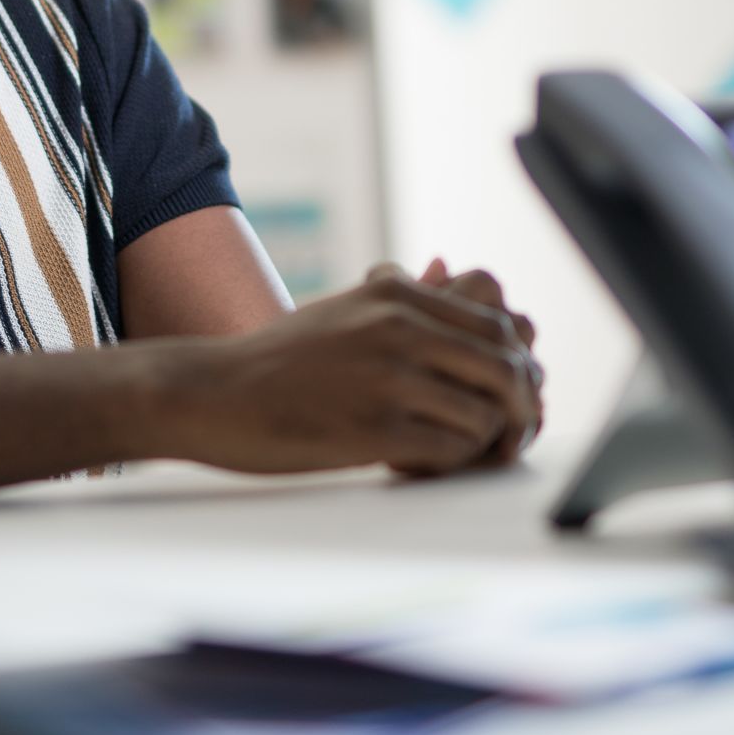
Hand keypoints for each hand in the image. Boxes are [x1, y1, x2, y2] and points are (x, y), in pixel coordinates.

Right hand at [150, 264, 542, 477]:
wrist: (213, 394)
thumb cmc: (279, 360)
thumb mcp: (345, 309)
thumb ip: (402, 296)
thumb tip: (452, 269)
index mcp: (398, 295)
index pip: (501, 323)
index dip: (520, 365)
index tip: (508, 395)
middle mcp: (400, 327)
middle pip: (509, 368)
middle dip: (520, 408)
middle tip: (505, 437)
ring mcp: (389, 377)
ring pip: (487, 414)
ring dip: (482, 444)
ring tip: (452, 454)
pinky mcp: (374, 429)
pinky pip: (452, 451)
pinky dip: (450, 466)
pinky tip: (417, 466)